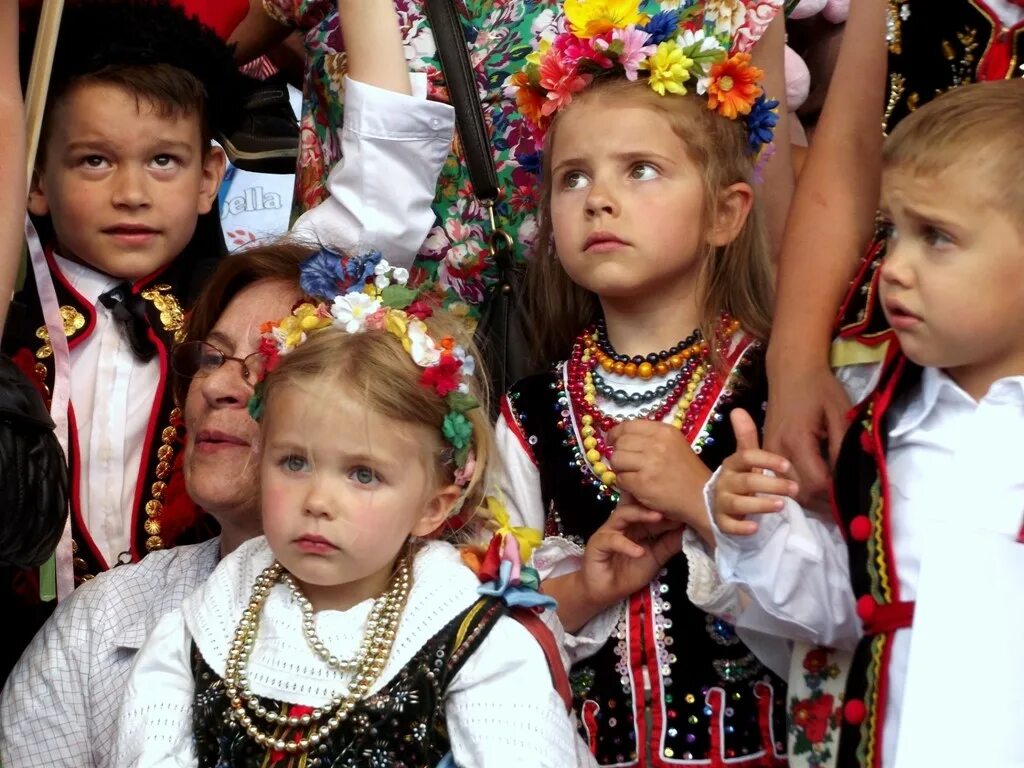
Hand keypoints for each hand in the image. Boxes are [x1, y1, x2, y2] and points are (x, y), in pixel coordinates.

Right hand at [578, 503, 682, 609]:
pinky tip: (639, 552)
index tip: (684, 505)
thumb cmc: (628, 573)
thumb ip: (669, 544)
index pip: (650, 508)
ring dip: (641, 515)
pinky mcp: (598, 544)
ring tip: (659, 518)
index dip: (665, 506)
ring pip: (623, 515)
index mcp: (636, 524)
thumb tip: (689, 531)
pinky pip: (612, 540)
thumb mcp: (655, 558)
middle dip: (652, 501)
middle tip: (671, 502)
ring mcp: (608, 531)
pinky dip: (627, 545)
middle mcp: (621, 523)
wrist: (604, 592)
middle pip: (634, 503)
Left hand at [607, 420, 711, 529]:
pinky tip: (636, 487)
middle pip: (620, 443)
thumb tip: (621, 437)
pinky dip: (624, 484)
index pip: (628, 426)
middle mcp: (657, 443)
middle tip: (626, 464)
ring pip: (616, 459)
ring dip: (620, 469)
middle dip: (619, 454)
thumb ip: (651, 438)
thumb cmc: (687, 473)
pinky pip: (620, 479)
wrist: (702, 498)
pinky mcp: (643, 483)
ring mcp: (649, 463)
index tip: (613, 441)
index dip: (616, 434)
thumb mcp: (674, 445)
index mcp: (664, 431)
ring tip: (631, 475)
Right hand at [713, 409, 798, 535]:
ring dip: (760, 505)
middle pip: (746, 481)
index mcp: (732, 464)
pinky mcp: (722, 523)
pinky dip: (741, 527)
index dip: (766, 460)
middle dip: (771, 484)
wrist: (720, 506)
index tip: (787, 464)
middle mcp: (724, 482)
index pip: (746, 457)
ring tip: (782, 506)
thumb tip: (738, 409)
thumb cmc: (742, 480)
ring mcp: (721, 503)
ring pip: (738, 504)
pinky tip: (755, 528)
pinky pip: (729, 526)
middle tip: (795, 489)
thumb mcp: (746, 460)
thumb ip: (746, 437)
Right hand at [763, 360, 849, 511]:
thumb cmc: (820, 388)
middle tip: (848, 508)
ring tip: (834, 501)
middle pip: (800, 493)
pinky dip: (800, 489)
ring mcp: (768, 452)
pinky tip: (818, 488)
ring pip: (789, 490)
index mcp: (797, 441)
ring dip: (812, 500)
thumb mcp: (840, 415)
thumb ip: (843, 449)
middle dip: (824, 505)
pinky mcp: (766, 451)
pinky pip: (782, 479)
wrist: (791, 370)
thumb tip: (848, 480)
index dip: (836, 498)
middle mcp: (777, 451)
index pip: (818, 484)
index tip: (855, 503)